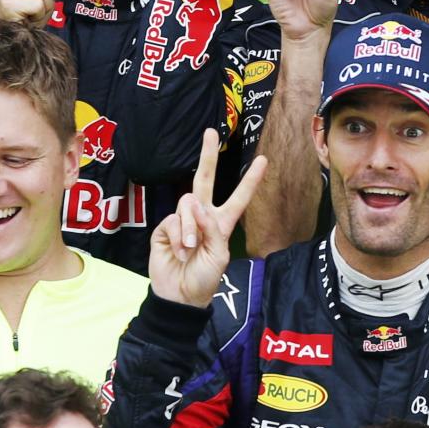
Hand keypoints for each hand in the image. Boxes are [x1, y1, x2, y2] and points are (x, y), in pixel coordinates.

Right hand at [149, 129, 266, 307]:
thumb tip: (195, 204)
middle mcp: (202, 217)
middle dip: (207, 156)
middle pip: (204, 180)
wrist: (180, 295)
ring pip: (188, 204)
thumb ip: (211, 228)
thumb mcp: (218, 255)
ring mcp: (183, 220)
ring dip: (191, 228)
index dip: (250, 181)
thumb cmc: (204, 278)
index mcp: (222, 223)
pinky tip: (179, 252)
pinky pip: (173, 220)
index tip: (263, 160)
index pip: (238, 198)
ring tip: (191, 250)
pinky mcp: (165, 227)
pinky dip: (179, 237)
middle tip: (210, 133)